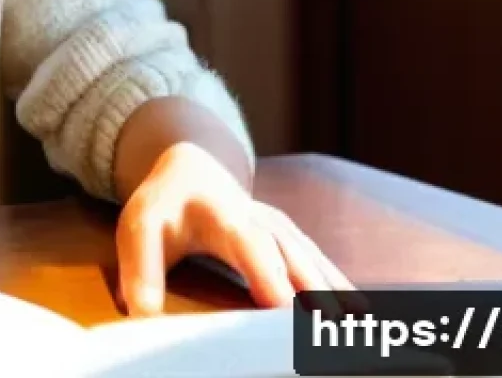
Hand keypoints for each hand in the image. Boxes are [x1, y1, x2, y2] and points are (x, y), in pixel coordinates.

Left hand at [115, 142, 353, 316]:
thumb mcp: (139, 228)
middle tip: (332, 329)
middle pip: (291, 254)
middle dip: (312, 289)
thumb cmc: (163, 206)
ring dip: (335, 293)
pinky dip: (341, 291)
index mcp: (221, 213)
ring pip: (313, 261)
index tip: (282, 304)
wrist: (192, 169)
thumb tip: (143, 316)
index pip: (247, 241)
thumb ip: (141, 269)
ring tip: (358, 331)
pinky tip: (362, 319)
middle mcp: (260, 218)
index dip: (266, 271)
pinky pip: (322, 268)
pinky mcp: (293, 244)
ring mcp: (281, 230)